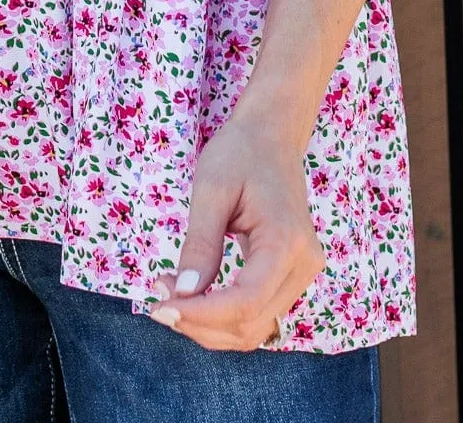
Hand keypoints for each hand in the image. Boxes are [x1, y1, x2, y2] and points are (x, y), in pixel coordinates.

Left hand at [148, 99, 323, 350]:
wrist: (272, 135)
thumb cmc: (241, 151)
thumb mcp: (211, 189)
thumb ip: (200, 244)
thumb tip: (183, 294)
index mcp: (287, 241)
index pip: (246, 302)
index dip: (202, 314)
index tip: (160, 306)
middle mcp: (304, 265)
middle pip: (251, 324)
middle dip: (200, 324)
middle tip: (158, 302)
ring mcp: (302, 273)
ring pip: (255, 327)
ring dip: (210, 327)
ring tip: (171, 298)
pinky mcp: (291, 275)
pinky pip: (258, 312)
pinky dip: (224, 316)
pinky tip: (194, 298)